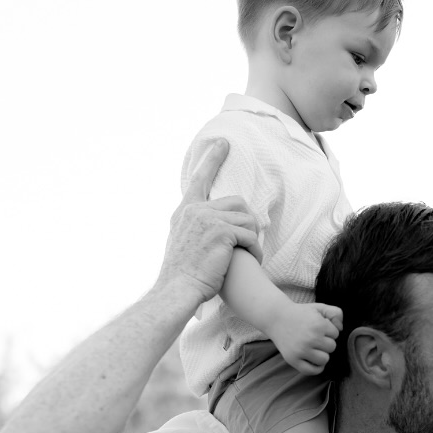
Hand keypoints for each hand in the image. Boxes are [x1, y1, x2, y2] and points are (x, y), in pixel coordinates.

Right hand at [155, 140, 261, 304]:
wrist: (177, 289)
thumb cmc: (183, 275)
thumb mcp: (183, 243)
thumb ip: (195, 227)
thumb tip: (214, 225)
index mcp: (185, 211)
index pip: (199, 179)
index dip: (212, 159)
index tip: (223, 143)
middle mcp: (194, 210)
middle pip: (237, 202)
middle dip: (248, 223)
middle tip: (250, 242)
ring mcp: (208, 219)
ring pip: (246, 219)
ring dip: (253, 239)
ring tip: (250, 255)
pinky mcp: (222, 232)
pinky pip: (250, 235)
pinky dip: (255, 250)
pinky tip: (253, 260)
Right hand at [272, 301, 343, 374]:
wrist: (276, 318)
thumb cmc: (301, 314)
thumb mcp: (319, 308)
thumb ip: (336, 313)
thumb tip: (341, 329)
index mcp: (318, 325)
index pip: (336, 333)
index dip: (328, 330)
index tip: (318, 327)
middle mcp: (310, 338)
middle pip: (332, 347)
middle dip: (325, 341)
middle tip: (315, 337)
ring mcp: (301, 350)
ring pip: (324, 359)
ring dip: (322, 354)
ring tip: (314, 347)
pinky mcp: (293, 360)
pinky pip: (312, 371)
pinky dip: (317, 368)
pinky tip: (314, 360)